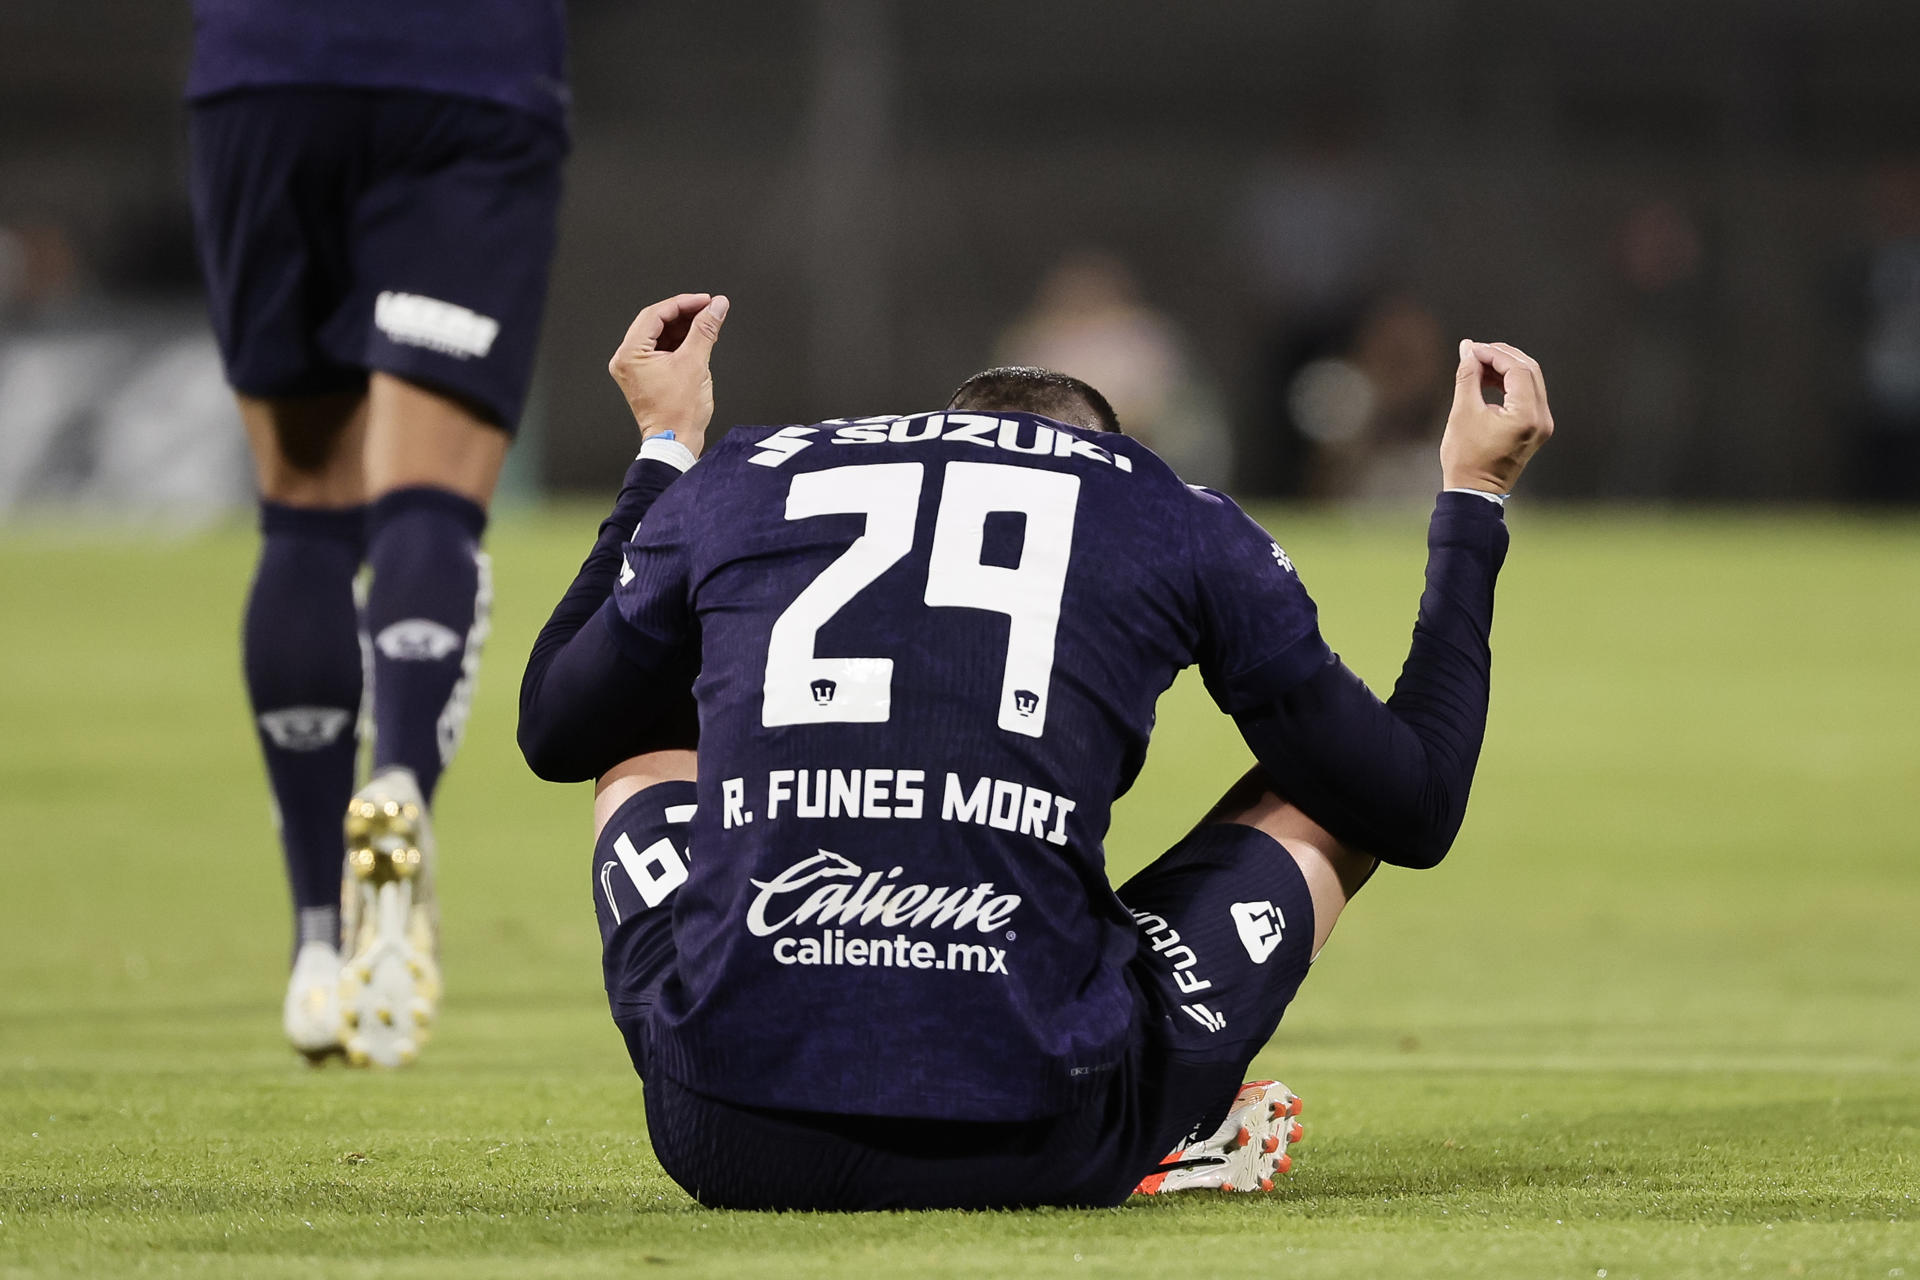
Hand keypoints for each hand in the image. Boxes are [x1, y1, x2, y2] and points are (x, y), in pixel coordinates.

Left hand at [607, 293, 729, 454]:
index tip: (704, 301)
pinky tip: (697, 338)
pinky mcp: (646, 376)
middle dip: (684, 313)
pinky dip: (679, 342)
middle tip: (708, 308)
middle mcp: (627, 360)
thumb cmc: (678, 414)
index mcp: (630, 354)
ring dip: (683, 327)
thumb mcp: (695, 363)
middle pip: (656, 322)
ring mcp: (635, 369)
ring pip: (660, 335)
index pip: (655, 315)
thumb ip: (706, 330)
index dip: (683, 303)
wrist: (676, 442)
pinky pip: (661, 349)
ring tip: (707, 322)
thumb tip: (716, 307)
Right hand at [1440, 339, 1553, 493]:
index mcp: (1526, 416)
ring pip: (1530, 380)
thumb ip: (1468, 376)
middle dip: (1502, 356)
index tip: (1471, 350)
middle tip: (1475, 350)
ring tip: (1479, 363)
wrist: (1474, 492)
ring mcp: (1542, 424)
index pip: (1517, 370)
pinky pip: (1528, 395)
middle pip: (1529, 370)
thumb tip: (1468, 349)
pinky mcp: (1536, 428)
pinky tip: (1489, 379)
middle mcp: (1541, 418)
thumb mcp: (1463, 413)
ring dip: (1506, 367)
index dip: (1493, 354)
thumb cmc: (1465, 458)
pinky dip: (1510, 383)